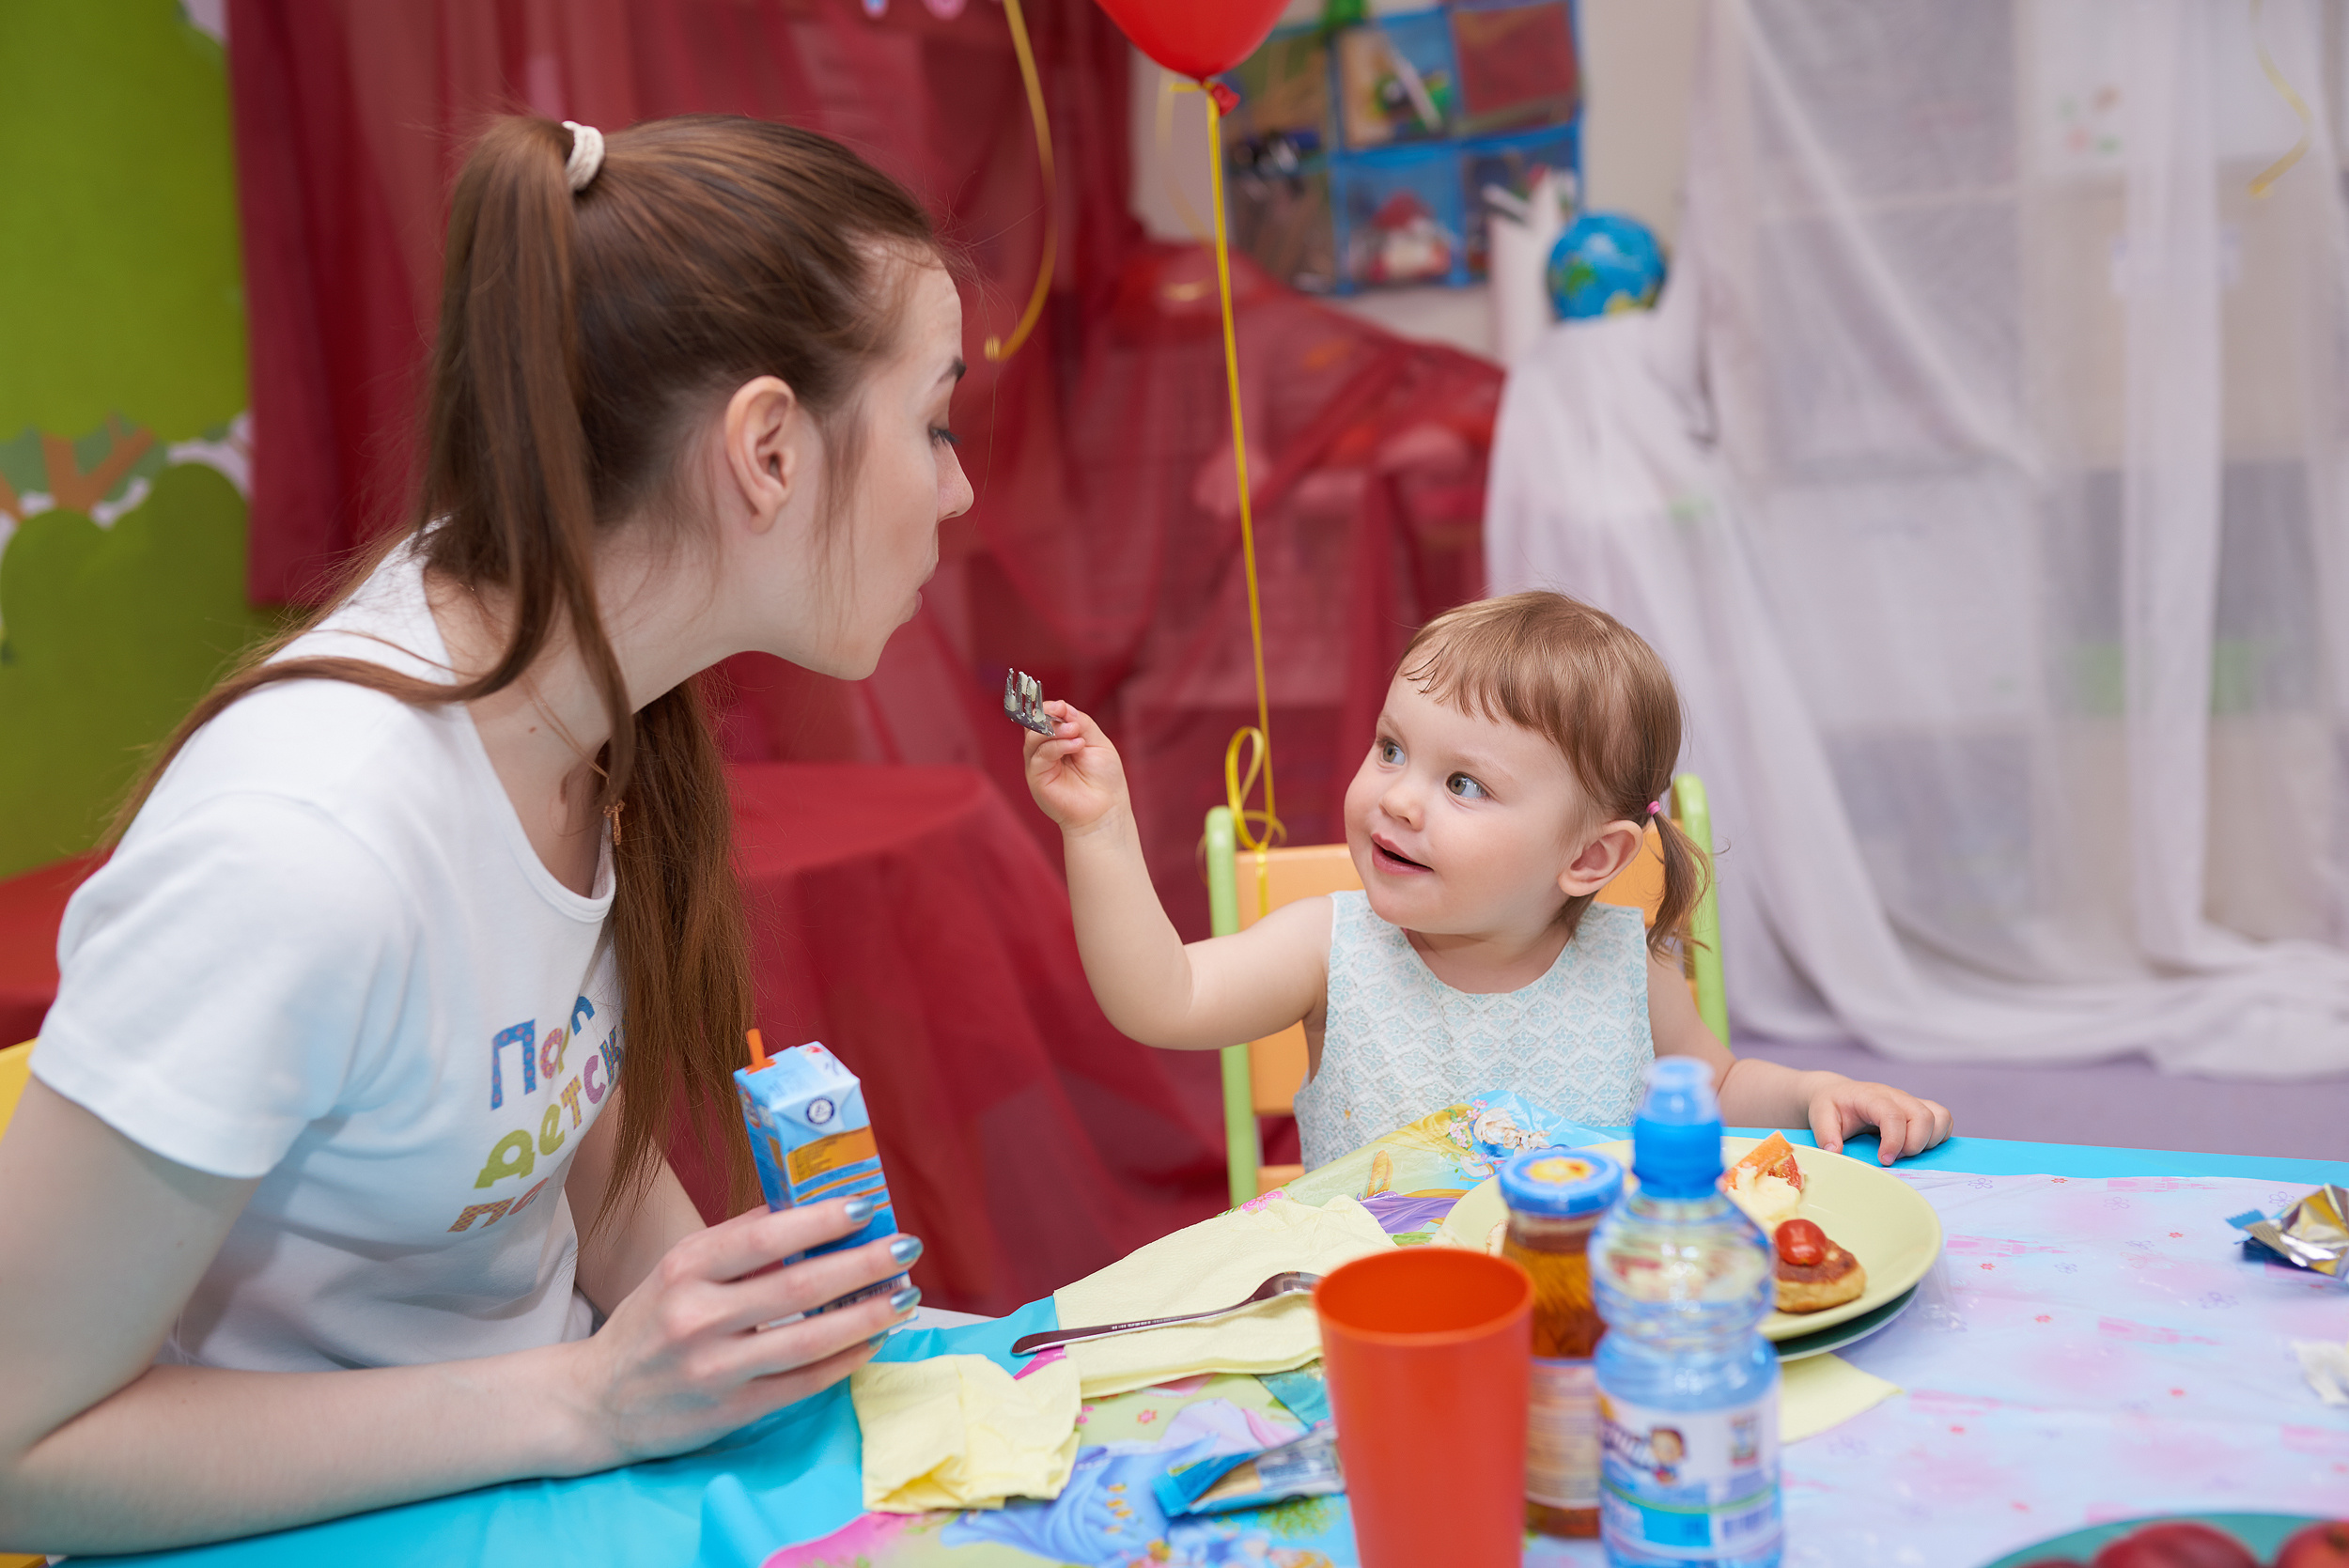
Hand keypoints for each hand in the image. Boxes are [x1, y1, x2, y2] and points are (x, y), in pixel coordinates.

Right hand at [559, 1197, 919, 1469]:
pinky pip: (805, 1383)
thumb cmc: (649, 1322)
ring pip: (810, 1340)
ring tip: (905, 1296)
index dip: (821, 1220)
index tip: (866, 1205)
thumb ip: (738, 1240)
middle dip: (864, 1264)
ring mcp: (716, 1369)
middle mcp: (698, 1316)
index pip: (765, 1235)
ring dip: (868, 1316)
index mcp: (685, 1268)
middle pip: (799, 1288)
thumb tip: (807, 1205)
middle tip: (906, 1246)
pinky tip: (875, 1340)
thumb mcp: (678, 1268)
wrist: (595, 1401)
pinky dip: (847, 1360)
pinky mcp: (732, 1410)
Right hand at [1023, 701, 1129, 835]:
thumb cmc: (1105, 779)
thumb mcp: (1098, 742)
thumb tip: (1062, 706)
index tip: (1061, 705)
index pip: (1045, 718)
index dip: (1049, 708)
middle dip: (1048, 716)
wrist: (1106, 810)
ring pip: (1032, 738)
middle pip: (1033, 725)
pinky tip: (1077, 745)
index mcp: (1059, 741)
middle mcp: (1045, 751)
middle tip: (1068, 717)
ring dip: (1054, 730)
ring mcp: (1039, 765)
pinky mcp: (1036, 779)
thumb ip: (1081, 722)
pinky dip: (1057, 746)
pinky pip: (1039, 756)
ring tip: (1076, 732)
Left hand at [1806, 1079, 1951, 1164]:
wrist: (1840, 1094)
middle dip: (1915, 1144)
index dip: (1894, 1140)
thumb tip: (1836, 1153)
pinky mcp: (1920, 1109)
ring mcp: (1911, 1102)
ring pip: (1939, 1117)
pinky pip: (1944, 1119)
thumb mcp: (1820, 1115)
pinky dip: (1938, 1136)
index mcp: (1872, 1097)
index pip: (1893, 1115)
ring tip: (1907, 1152)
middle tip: (1895, 1158)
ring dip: (1930, 1141)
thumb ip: (1826, 1133)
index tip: (1885, 1160)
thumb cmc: (1832, 1105)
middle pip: (1923, 1116)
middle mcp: (1897, 1096)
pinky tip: (1918, 1146)